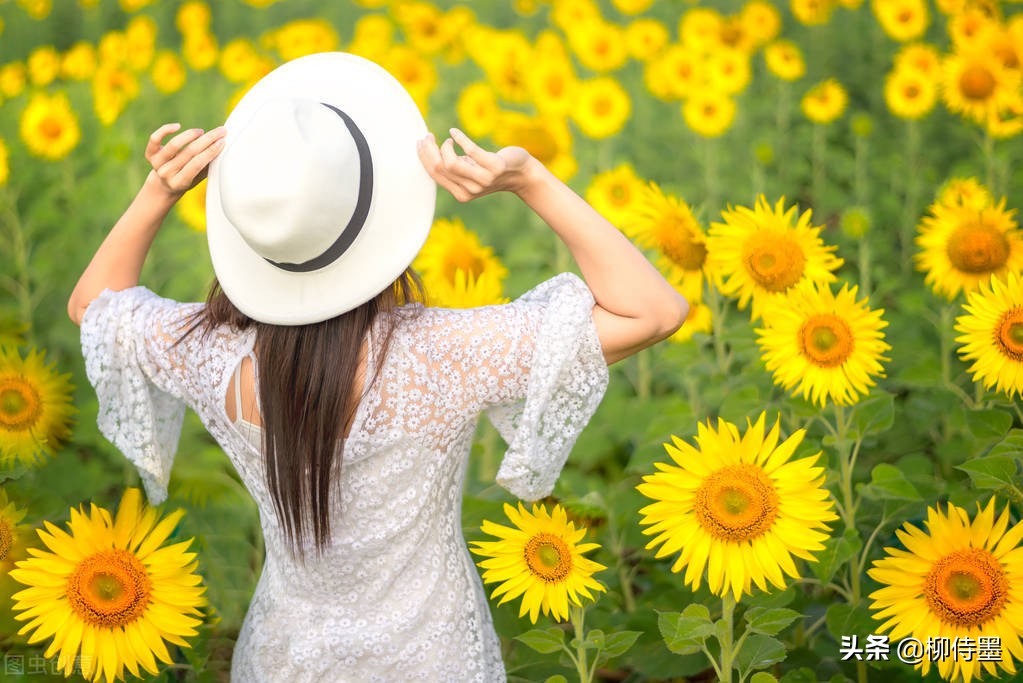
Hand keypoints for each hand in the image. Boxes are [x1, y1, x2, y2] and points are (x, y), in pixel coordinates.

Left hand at [145, 123, 226, 197]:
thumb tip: (220, 146)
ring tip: (201, 131)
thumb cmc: (186, 180)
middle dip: (207, 140)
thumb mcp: (197, 178)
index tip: (223, 141)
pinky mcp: (150, 154)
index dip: (211, 151)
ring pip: (174, 144)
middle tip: (220, 131)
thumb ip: (206, 166)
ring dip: (191, 135)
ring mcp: (156, 164)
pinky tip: (178, 126)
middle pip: (189, 152)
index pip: (197, 163)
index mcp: (179, 183)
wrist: (163, 186)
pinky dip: (166, 130)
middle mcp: (166, 174)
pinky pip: (155, 138)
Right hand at [417, 128, 534, 202]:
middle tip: (428, 136)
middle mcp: (471, 190)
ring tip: (448, 139)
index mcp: (461, 194)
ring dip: (444, 146)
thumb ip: (453, 169)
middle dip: (429, 150)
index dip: (425, 157)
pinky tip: (454, 132)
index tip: (421, 143)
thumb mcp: (470, 172)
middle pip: (440, 168)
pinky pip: (471, 150)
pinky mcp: (494, 167)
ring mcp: (483, 179)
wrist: (522, 174)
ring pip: (451, 162)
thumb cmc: (492, 170)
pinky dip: (460, 138)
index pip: (435, 175)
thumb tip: (428, 152)